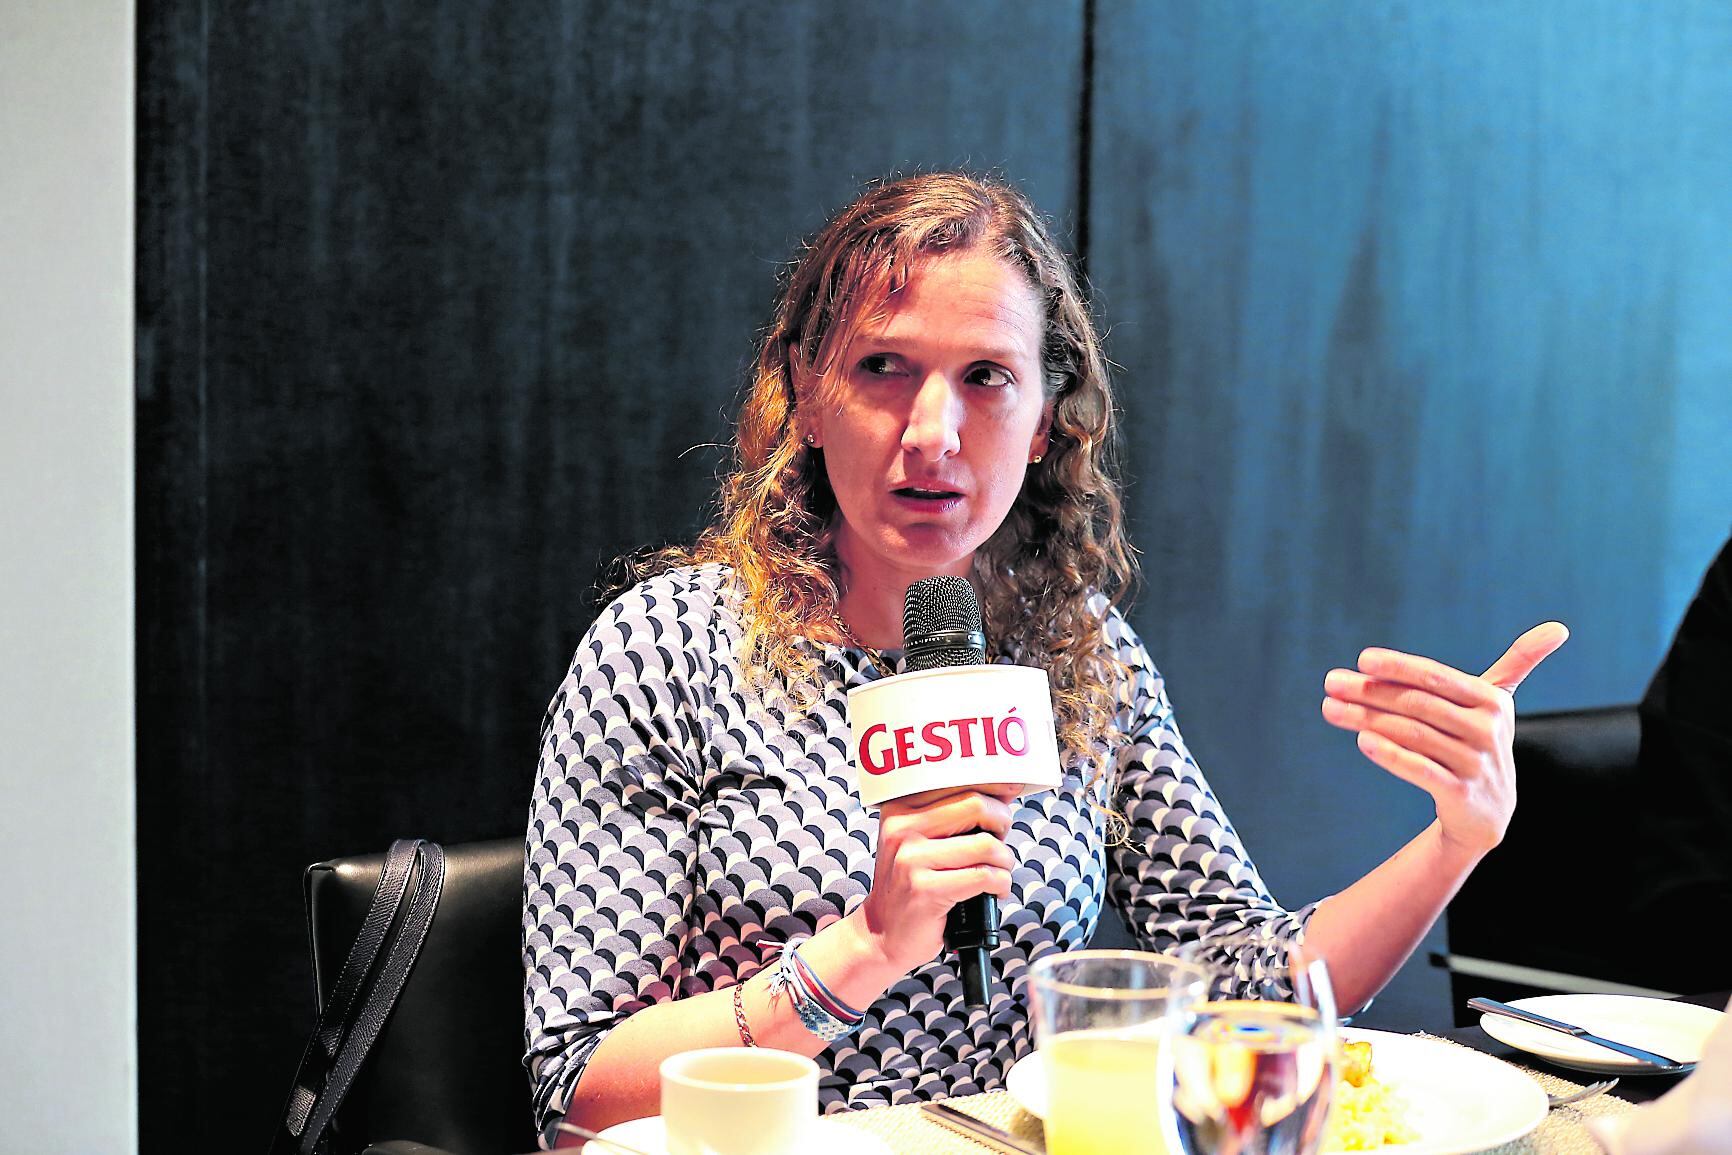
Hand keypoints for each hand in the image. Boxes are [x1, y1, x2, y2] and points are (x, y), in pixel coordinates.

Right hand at [859, 785, 1019, 972]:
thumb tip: (1003, 791)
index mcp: (900, 808)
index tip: (1012, 790)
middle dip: (1002, 822)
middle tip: (999, 840)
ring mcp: (911, 860)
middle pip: (976, 804)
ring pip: (986, 844)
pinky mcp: (926, 890)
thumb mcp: (919, 840)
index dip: (994, 785)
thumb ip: (953, 814)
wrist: (883, 933)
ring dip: (1004, 861)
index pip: (957, 779)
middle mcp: (902, 828)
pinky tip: (994, 889)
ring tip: (996, 871)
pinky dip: (1001, 883)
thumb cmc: (912, 885)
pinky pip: (984, 876)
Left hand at [1320, 622, 1568, 856]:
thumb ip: (1517, 664)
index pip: (1437, 678)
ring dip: (1365, 719)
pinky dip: (1389, 755)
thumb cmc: (1479, 743)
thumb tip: (1558, 628)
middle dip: (1370, 692)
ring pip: (1412, 735)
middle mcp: (1488, 730)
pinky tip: (1361, 742)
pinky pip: (1419, 769)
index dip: (1399, 667)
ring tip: (1331, 709)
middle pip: (1418, 705)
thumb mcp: (1497, 704)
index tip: (1363, 659)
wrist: (1488, 812)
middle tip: (1331, 683)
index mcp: (1493, 701)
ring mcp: (1475, 763)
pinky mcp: (1460, 794)